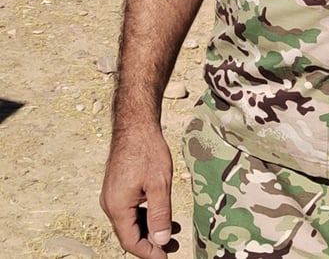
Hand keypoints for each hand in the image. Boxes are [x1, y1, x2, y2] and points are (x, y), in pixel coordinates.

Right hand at [100, 128, 177, 257]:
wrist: (135, 129)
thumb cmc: (147, 152)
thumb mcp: (160, 185)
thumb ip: (160, 215)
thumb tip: (161, 241)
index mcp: (118, 206)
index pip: (130, 241)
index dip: (148, 253)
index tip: (165, 257)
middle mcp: (110, 205)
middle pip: (129, 234)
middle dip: (150, 244)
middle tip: (172, 248)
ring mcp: (113, 197)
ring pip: (130, 223)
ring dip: (149, 231)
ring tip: (172, 234)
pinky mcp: (118, 191)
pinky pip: (130, 212)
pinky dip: (145, 218)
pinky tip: (162, 218)